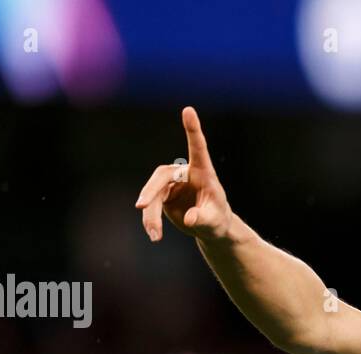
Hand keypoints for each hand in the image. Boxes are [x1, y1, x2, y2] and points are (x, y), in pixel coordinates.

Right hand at [135, 107, 232, 242]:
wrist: (211, 228)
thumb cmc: (218, 220)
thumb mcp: (214, 222)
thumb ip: (203, 218)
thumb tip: (188, 219)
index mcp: (203, 172)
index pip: (197, 148)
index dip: (192, 130)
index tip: (188, 110)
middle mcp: (185, 174)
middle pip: (162, 175)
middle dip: (151, 191)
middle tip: (142, 206)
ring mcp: (172, 184)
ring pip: (153, 193)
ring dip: (151, 214)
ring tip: (155, 236)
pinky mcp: (163, 194)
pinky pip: (152, 205)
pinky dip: (151, 220)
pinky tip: (154, 235)